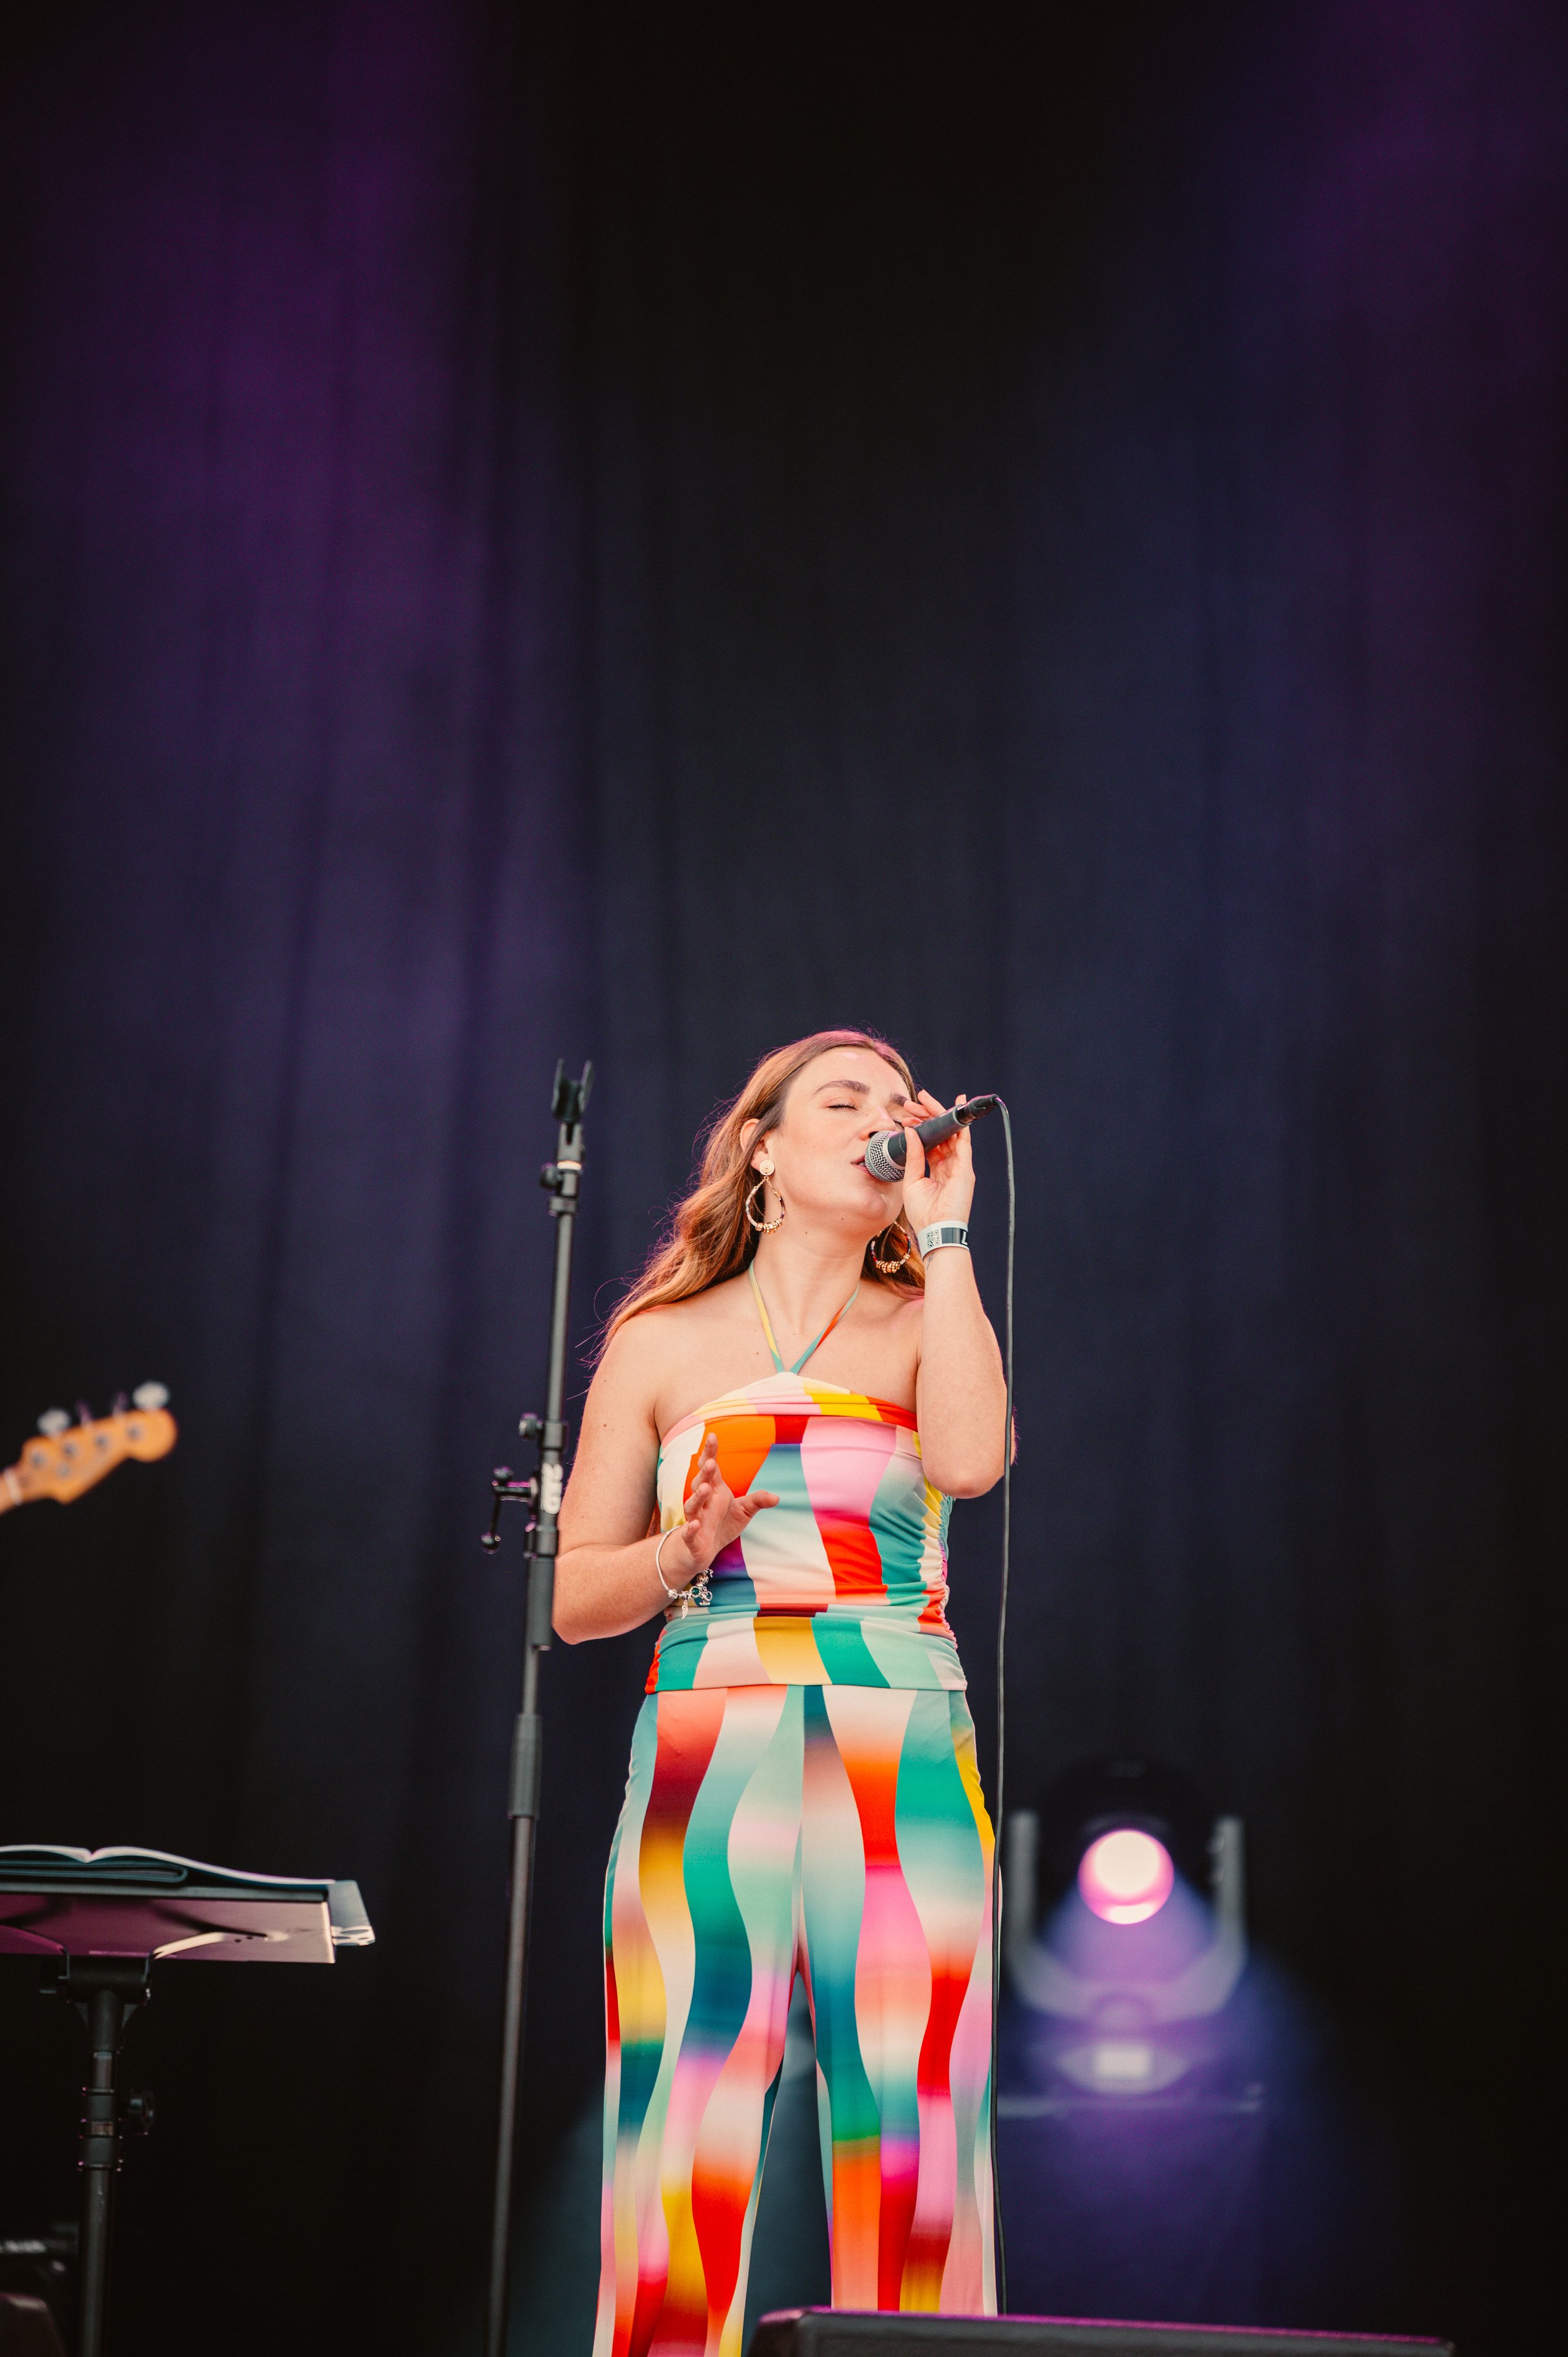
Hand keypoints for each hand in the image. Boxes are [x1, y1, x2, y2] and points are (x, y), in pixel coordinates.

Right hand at [663, 1433, 778, 1581]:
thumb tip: (777, 1497)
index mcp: (714, 1490)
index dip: (710, 1452)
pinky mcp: (692, 1537)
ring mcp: (695, 1518)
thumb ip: (758, 1501)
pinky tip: (694, 1524)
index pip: (710, 1468)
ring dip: (697, 1497)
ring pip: (692, 1505)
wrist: (706, 1549)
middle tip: (711, 1463)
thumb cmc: (724, 1523)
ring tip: (706, 1488)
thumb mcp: (744, 1510)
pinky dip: (690, 1529)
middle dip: (705, 1473)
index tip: (712, 1436)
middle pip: (700, 1483)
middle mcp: (702, 1501)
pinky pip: (689, 1532)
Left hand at [897, 1089, 976, 1233]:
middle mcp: (950, 1165)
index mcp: (937, 1169)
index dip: (921, 1126)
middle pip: (941, 1134)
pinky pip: (963, 1143)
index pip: (931, 1141)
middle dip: (928, 1115)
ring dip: (939, 1116)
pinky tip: (956, 1109)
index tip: (907, 1113)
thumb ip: (913, 1156)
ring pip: (951, 1134)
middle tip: (913, 1101)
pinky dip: (961, 1126)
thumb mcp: (912, 1180)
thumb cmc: (924, 1213)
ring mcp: (959, 1167)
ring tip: (924, 1100)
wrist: (936, 1231)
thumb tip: (910, 1132)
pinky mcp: (965, 1170)